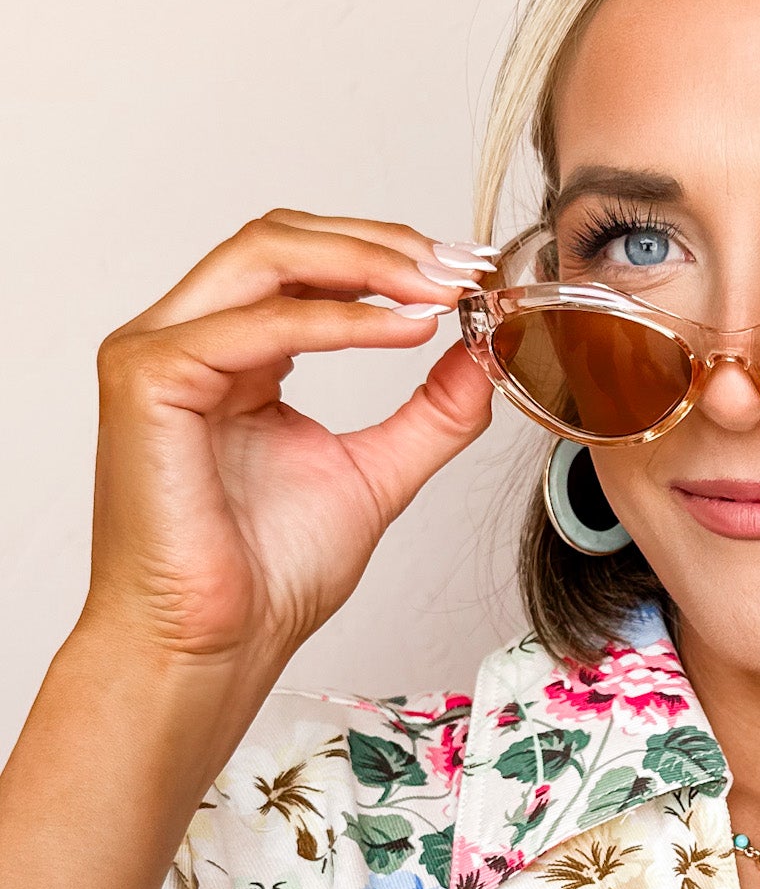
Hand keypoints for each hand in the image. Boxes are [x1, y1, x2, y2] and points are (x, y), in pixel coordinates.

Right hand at [83, 209, 494, 678]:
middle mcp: (186, 340)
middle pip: (282, 240)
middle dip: (385, 245)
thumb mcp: (377, 474)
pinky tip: (406, 332)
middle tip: (465, 269)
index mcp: (230, 354)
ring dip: (368, 263)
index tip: (472, 274)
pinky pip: (256, 324)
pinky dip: (340, 320)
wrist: (214, 648)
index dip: (390, 254)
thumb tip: (482, 354)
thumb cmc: (265, 579)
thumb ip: (431, 412)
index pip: (305, 262)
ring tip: (444, 290)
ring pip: (265, 256)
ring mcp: (157, 353)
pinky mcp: (148, 379)